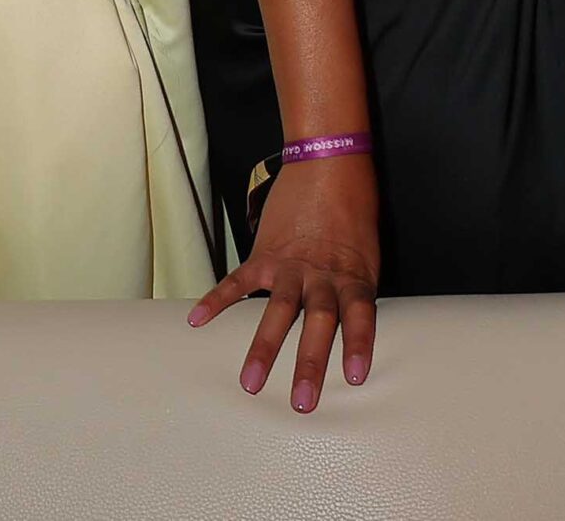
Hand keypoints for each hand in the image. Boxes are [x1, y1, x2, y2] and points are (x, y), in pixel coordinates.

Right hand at [186, 153, 378, 412]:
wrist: (328, 162)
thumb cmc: (354, 211)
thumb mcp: (367, 254)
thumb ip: (356, 291)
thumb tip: (352, 330)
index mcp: (353, 274)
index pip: (359, 314)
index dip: (358, 344)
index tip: (356, 377)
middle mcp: (322, 273)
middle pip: (318, 321)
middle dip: (309, 363)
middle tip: (303, 402)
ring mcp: (291, 264)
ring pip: (278, 310)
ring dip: (264, 348)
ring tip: (250, 383)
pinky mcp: (265, 253)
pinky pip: (238, 281)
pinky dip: (217, 300)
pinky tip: (197, 321)